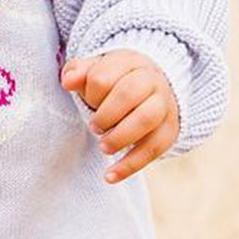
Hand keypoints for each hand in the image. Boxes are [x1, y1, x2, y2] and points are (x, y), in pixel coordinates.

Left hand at [61, 48, 178, 182]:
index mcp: (129, 62)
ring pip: (146, 119)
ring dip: (119, 137)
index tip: (88, 102)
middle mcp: (151, 80)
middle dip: (105, 114)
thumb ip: (78, 72)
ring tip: (103, 147)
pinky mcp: (170, 130)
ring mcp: (164, 105)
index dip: (90, 94)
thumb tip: (68, 81)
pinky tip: (110, 176)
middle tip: (94, 127)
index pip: (103, 77)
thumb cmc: (115, 82)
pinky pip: (154, 149)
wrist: (154, 88)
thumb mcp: (96, 70)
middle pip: (128, 93)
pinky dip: (130, 166)